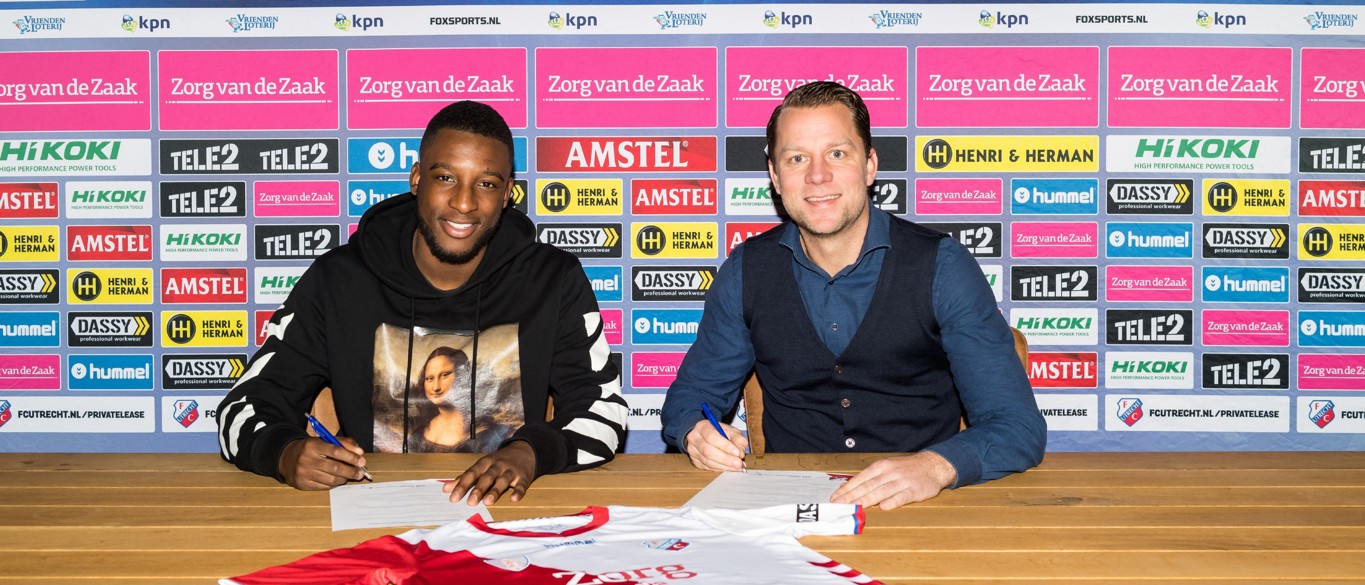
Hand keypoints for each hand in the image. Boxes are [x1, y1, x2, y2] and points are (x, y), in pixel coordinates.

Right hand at [278, 436, 366, 489]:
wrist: (286, 458)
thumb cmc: (311, 448)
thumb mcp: (324, 440)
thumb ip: (343, 443)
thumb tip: (360, 452)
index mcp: (313, 445)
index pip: (336, 451)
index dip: (351, 457)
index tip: (362, 461)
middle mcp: (307, 459)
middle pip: (335, 468)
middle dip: (351, 471)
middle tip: (360, 473)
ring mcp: (303, 473)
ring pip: (331, 480)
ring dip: (344, 479)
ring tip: (349, 476)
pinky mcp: (302, 484)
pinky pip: (324, 487)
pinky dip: (334, 484)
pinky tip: (338, 480)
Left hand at [443, 440, 536, 505]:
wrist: (525, 450)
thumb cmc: (498, 462)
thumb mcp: (482, 465)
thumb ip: (465, 478)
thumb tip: (446, 489)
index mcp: (485, 463)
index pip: (471, 474)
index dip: (462, 486)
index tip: (453, 498)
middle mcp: (497, 466)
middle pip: (487, 477)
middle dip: (478, 489)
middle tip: (470, 502)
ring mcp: (511, 471)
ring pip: (502, 481)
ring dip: (495, 491)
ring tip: (488, 502)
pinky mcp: (524, 476)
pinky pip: (521, 484)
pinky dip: (518, 491)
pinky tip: (514, 498)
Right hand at [683, 419, 747, 471]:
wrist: (705, 436)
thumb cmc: (719, 432)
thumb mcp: (731, 431)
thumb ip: (738, 439)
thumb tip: (740, 453)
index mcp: (702, 427)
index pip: (712, 437)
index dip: (725, 446)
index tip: (737, 452)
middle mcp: (694, 439)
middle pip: (708, 451)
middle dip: (726, 459)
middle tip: (738, 463)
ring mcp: (692, 451)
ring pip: (707, 462)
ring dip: (724, 466)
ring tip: (737, 466)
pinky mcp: (695, 461)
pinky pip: (708, 467)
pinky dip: (720, 469)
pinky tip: (730, 468)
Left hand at [830, 451, 956, 509]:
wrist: (932, 465)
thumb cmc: (906, 469)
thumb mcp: (886, 468)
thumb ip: (869, 478)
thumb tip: (848, 487)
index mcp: (881, 467)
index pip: (860, 478)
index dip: (847, 489)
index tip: (835, 498)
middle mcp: (889, 473)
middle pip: (868, 485)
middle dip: (852, 496)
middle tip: (839, 505)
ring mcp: (902, 481)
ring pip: (882, 491)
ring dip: (867, 499)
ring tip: (855, 506)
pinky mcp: (914, 490)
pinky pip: (902, 496)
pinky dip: (893, 501)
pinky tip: (884, 507)